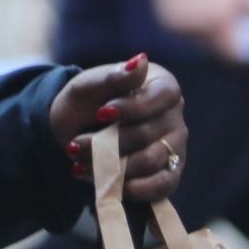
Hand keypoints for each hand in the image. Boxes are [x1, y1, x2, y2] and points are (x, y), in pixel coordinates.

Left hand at [57, 55, 188, 201]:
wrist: (73, 133)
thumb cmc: (84, 103)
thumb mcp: (88, 85)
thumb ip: (113, 76)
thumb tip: (140, 60)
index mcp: (162, 86)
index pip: (160, 98)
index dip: (132, 108)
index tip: (101, 113)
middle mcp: (174, 116)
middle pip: (149, 134)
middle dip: (107, 143)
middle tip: (74, 146)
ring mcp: (174, 147)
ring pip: (151, 161)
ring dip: (112, 166)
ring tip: (81, 165)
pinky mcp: (169, 174)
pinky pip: (162, 186)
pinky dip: (133, 189)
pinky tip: (109, 184)